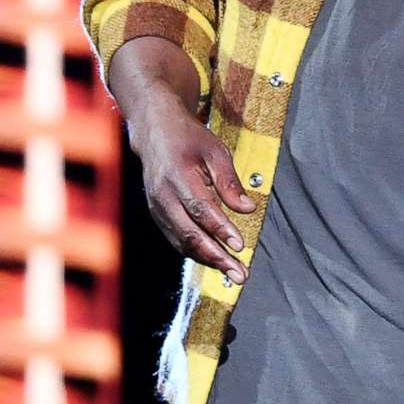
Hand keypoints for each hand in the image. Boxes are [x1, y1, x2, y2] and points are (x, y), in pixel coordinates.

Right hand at [129, 100, 254, 284]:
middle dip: (217, 256)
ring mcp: (157, 207)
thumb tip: (248, 209)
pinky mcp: (157, 215)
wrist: (155, 131)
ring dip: (208, 260)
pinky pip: (176, 239)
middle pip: (190, 233)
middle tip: (240, 273)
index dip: (220, 229)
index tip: (239, 245)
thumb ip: (230, 182)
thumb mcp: (215, 151)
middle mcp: (163, 195)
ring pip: (182, 242)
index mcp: (178, 176)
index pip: (201, 209)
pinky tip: (215, 259)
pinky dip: (196, 252)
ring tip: (232, 272)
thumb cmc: (187, 139)